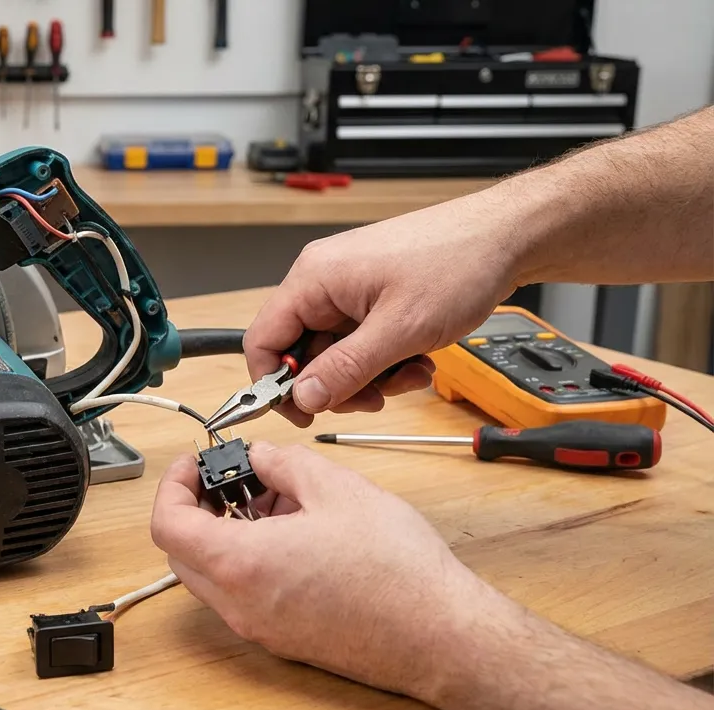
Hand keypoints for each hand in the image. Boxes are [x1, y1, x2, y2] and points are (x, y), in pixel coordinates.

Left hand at [149, 442, 489, 698]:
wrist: (440, 637)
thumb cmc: (396, 570)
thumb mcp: (336, 487)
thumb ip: (283, 463)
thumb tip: (259, 456)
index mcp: (240, 563)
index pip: (167, 524)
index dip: (172, 485)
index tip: (195, 463)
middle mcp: (238, 605)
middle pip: (181, 553)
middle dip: (196, 508)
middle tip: (229, 478)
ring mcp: (259, 628)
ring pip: (212, 577)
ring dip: (225, 535)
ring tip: (273, 501)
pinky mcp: (283, 640)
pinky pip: (243, 596)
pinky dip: (248, 561)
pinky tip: (294, 535)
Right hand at [246, 192, 523, 426]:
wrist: (507, 237)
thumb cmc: (457, 262)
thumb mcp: (399, 330)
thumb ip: (345, 369)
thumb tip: (303, 398)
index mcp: (314, 279)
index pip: (263, 340)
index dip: (274, 384)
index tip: (302, 413)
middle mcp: (324, 280)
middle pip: (303, 352)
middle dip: (338, 384)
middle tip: (373, 397)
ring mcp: (350, 288)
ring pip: (336, 352)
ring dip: (370, 375)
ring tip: (409, 373)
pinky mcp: (373, 295)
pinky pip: (362, 341)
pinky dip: (386, 359)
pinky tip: (416, 358)